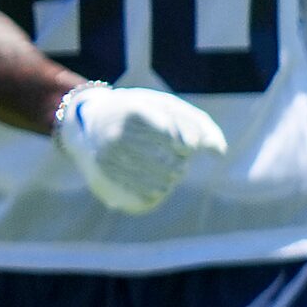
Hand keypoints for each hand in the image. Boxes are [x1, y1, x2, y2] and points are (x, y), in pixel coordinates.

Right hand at [53, 83, 227, 213]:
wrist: (86, 123)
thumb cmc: (138, 113)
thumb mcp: (166, 107)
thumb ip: (198, 124)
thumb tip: (221, 152)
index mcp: (134, 109)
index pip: (175, 136)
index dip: (187, 144)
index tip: (183, 144)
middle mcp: (116, 134)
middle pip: (171, 163)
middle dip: (180, 164)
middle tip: (176, 161)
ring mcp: (106, 159)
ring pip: (158, 184)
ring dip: (169, 181)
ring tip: (167, 175)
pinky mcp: (100, 179)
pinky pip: (138, 199)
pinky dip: (153, 197)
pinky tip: (154, 189)